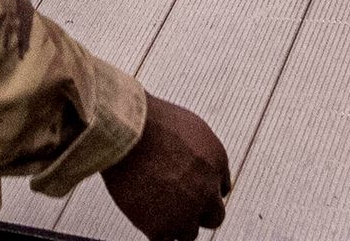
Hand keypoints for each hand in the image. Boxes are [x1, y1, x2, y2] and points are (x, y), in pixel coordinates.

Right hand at [103, 94, 230, 238]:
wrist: (128, 132)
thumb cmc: (151, 121)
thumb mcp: (189, 126)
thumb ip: (198, 150)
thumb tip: (196, 160)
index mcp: (215, 163)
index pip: (221, 189)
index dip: (205, 190)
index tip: (193, 191)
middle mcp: (207, 191)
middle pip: (214, 217)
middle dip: (198, 212)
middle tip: (178, 205)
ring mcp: (186, 212)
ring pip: (189, 233)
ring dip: (175, 223)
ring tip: (156, 209)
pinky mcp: (162, 227)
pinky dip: (156, 232)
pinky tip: (146, 217)